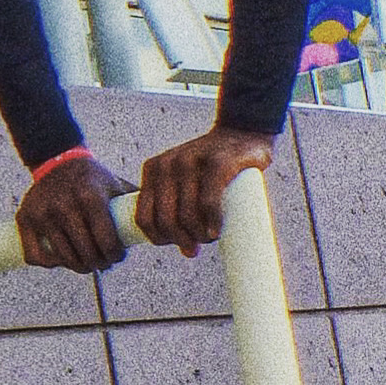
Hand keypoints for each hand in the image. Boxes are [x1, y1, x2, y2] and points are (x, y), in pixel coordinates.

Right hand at [16, 154, 131, 272]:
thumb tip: (166, 224)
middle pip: (87, 255)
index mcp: (91, 197)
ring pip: (64, 259)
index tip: (117, 256)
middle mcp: (65, 205)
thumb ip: (135, 203)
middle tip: (103, 262)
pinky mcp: (25, 219)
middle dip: (99, 263)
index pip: (107, 242)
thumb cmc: (92, 178)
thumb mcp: (114, 184)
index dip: (115, 256)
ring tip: (87, 262)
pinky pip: (36, 257)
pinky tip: (61, 258)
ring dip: (78, 266)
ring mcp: (43, 213)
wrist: (57, 159)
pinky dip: (50, 263)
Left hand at [135, 125, 274, 258]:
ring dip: (199, 236)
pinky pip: (208, 201)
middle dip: (181, 241)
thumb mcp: (183, 179)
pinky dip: (211, 222)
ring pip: (187, 214)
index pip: (144, 216)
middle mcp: (167, 164)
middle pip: (165, 220)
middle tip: (197, 247)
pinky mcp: (217, 162)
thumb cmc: (211, 166)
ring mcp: (191, 161)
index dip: (157, 239)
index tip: (178, 244)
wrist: (241, 133)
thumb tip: (186, 250)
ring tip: (210, 238)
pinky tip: (215, 232)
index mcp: (153, 169)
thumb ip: (177, 205)